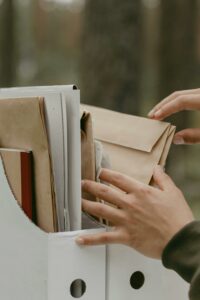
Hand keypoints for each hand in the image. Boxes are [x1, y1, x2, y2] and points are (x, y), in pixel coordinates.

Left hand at [76, 167, 193, 258]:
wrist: (180, 240)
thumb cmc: (177, 218)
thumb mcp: (172, 193)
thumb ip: (162, 179)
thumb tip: (157, 168)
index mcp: (140, 192)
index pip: (118, 179)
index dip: (107, 174)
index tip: (100, 172)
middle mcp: (130, 204)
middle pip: (105, 192)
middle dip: (91, 186)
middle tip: (83, 184)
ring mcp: (126, 220)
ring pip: (100, 210)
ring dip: (87, 205)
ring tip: (79, 202)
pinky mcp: (125, 236)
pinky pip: (104, 237)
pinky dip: (91, 238)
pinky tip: (80, 238)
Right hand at [148, 88, 199, 144]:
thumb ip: (195, 136)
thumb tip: (175, 139)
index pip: (181, 101)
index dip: (167, 109)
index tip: (155, 117)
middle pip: (177, 96)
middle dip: (162, 106)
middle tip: (150, 117)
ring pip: (180, 95)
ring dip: (166, 104)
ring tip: (156, 115)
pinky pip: (185, 96)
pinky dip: (175, 104)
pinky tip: (168, 111)